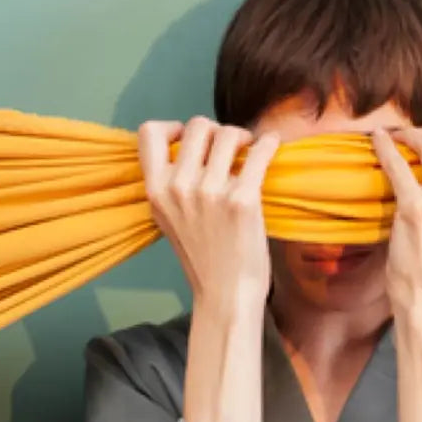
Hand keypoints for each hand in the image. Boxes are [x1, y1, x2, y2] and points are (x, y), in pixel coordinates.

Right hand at [138, 117, 279, 312]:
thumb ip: (172, 185)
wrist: (225, 295)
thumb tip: (188, 149)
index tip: (187, 138)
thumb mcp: (169, 220)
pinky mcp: (243, 200)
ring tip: (249, 151)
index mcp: (157, 190)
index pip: (150, 132)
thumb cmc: (203, 259)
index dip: (172, 127)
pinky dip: (268, 143)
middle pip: (198, 126)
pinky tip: (271, 145)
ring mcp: (211, 192)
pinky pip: (259, 152)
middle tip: (229, 147)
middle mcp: (180, 186)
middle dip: (216, 131)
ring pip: (229, 134)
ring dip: (243, 137)